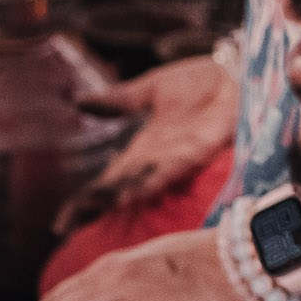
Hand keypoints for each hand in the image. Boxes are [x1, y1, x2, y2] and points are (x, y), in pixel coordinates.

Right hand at [56, 54, 238, 230]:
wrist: (240, 72)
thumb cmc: (202, 83)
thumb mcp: (151, 89)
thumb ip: (118, 100)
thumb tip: (78, 101)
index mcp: (141, 153)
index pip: (104, 184)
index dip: (82, 202)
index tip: (59, 224)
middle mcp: (153, 165)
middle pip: (114, 192)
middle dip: (89, 210)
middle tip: (64, 228)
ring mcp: (173, 161)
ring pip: (136, 187)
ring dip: (113, 201)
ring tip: (90, 212)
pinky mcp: (193, 151)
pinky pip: (166, 171)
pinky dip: (146, 183)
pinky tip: (129, 193)